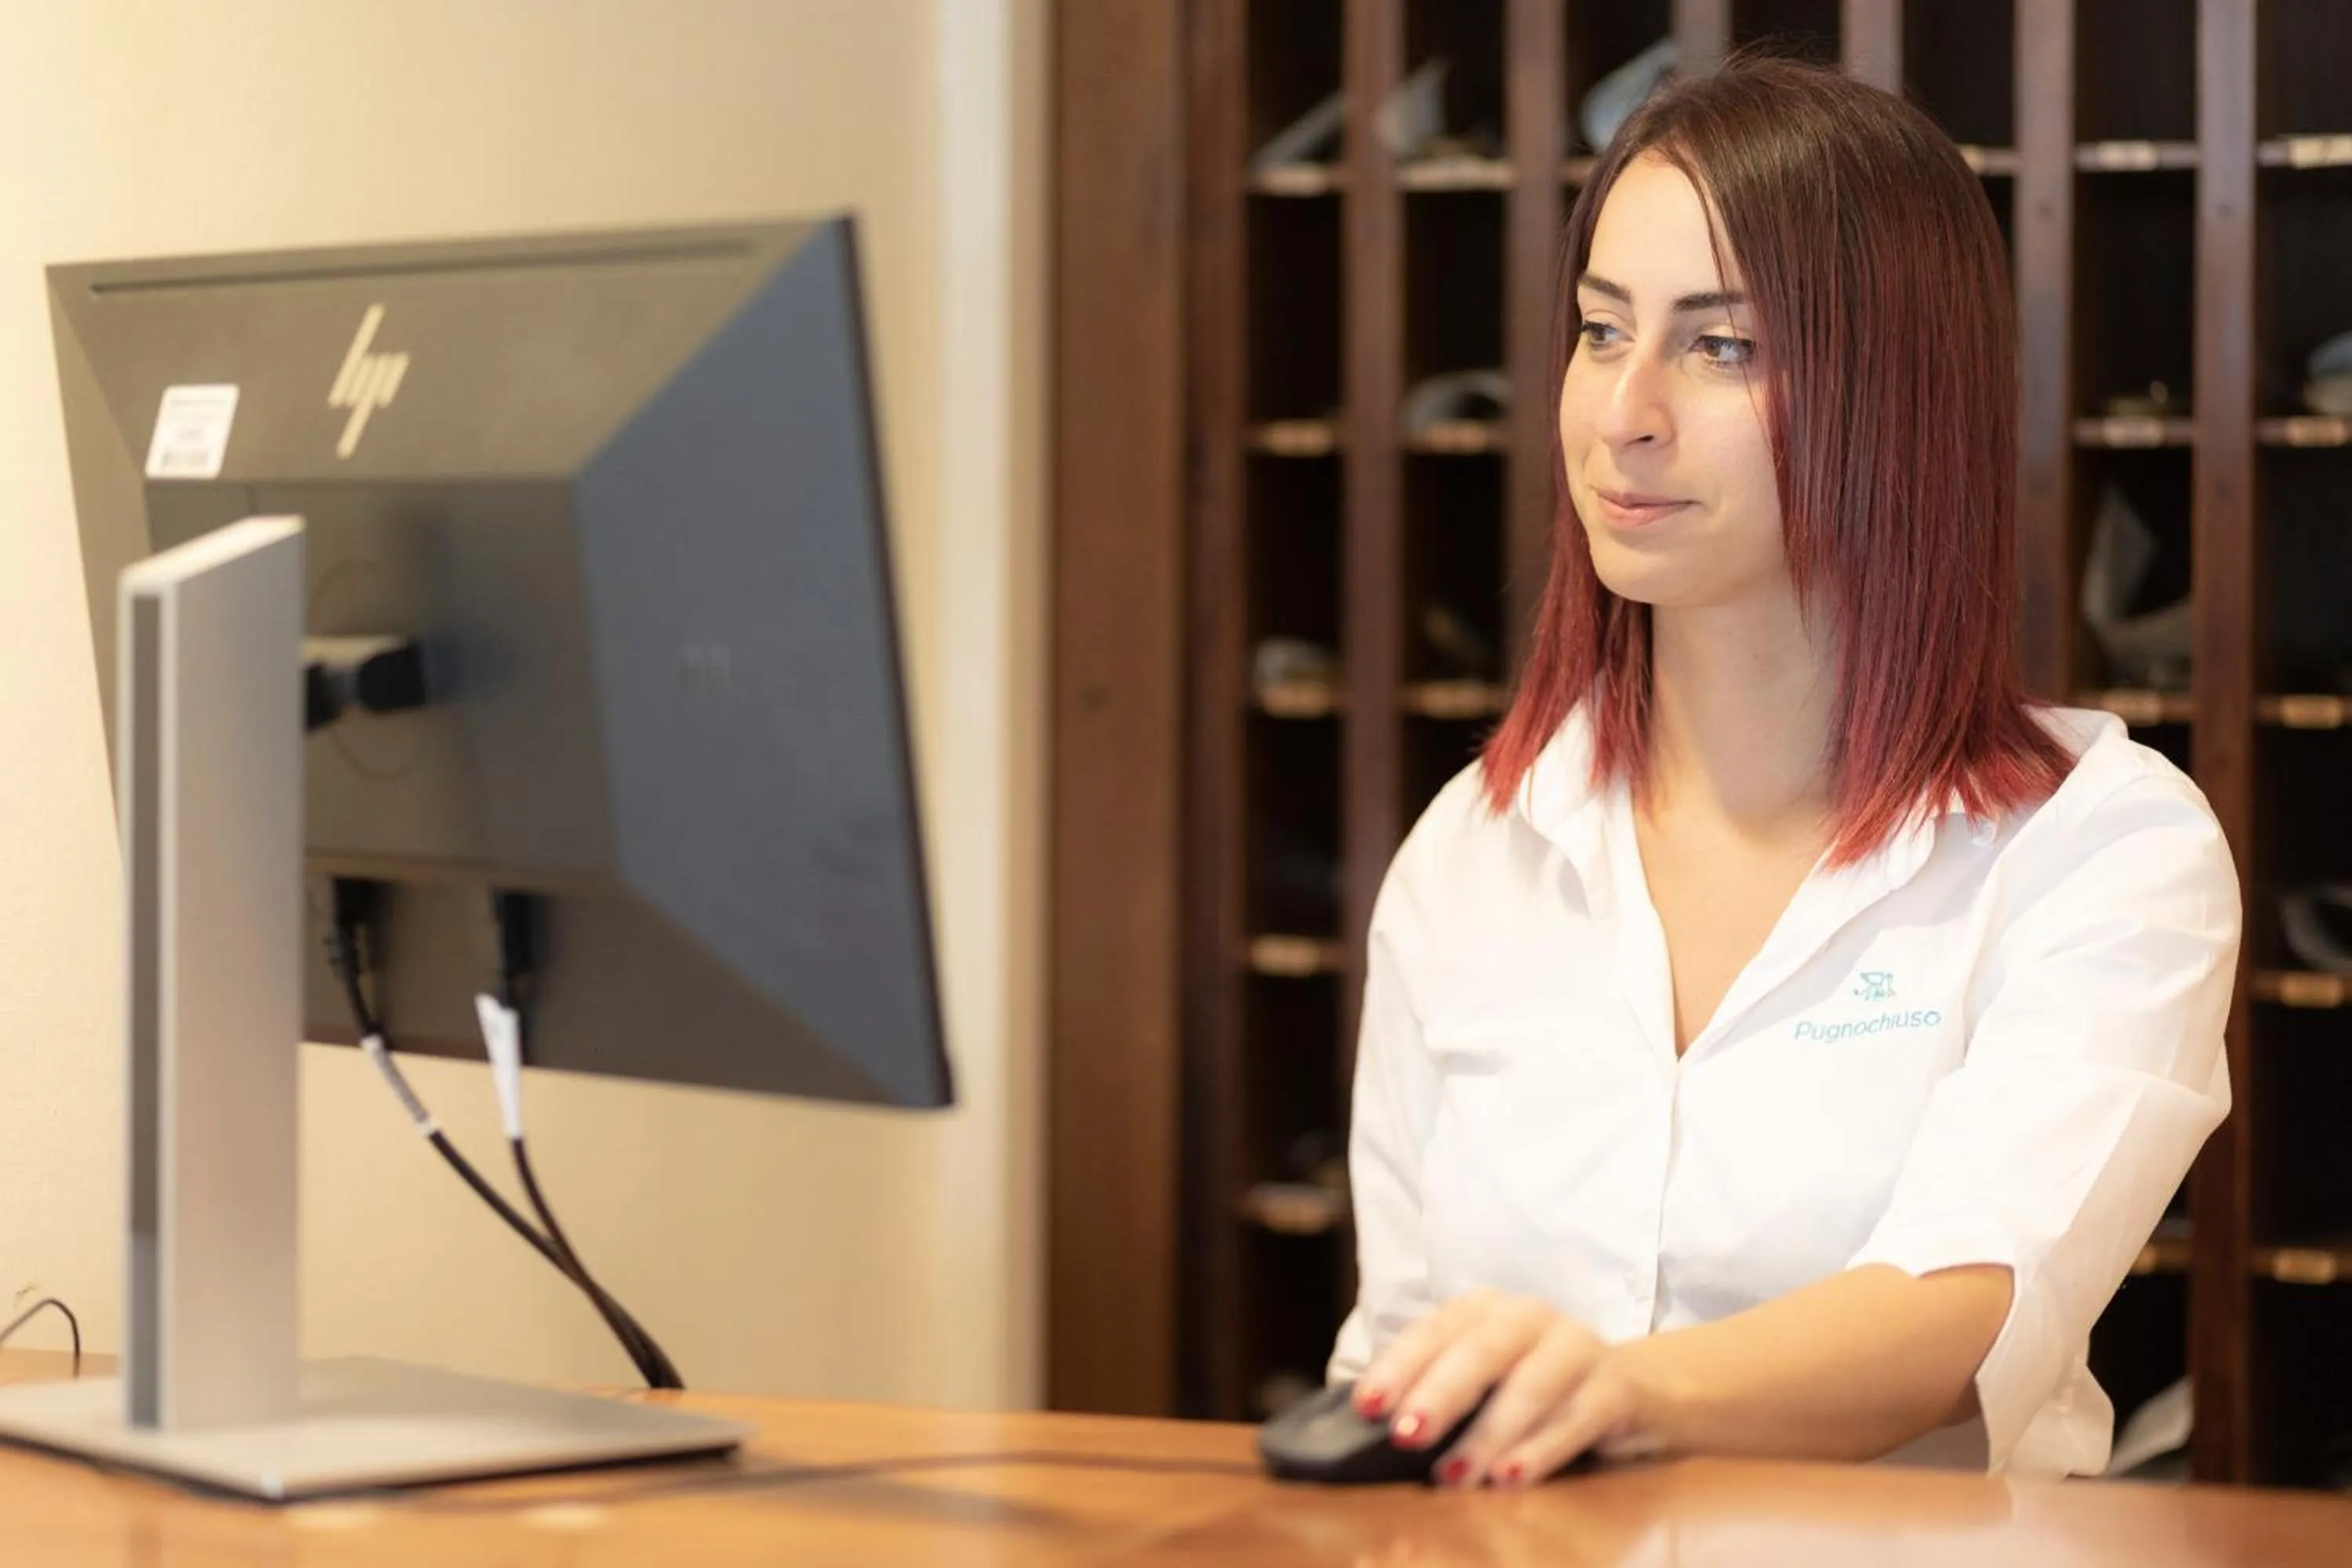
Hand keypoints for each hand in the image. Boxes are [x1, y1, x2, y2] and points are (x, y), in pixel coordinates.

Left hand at [1351, 1289, 1657, 1488]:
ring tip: (1454, 1475)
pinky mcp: (1617, 1386)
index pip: (1434, 1332)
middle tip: (1405, 1435)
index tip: (1367, 1407)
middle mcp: (1529, 1318)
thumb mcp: (1486, 1384)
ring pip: (1529, 1387)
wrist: (1634, 1390)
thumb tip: (1376, 1429)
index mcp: (1484, 1311)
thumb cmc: (1538, 1390)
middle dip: (1439, 1393)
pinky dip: (1542, 1448)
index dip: (1398, 1367)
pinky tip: (1511, 1476)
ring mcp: (1577, 1346)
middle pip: (1480, 1351)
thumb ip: (1439, 1396)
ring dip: (1487, 1434)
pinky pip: (1578, 1416)